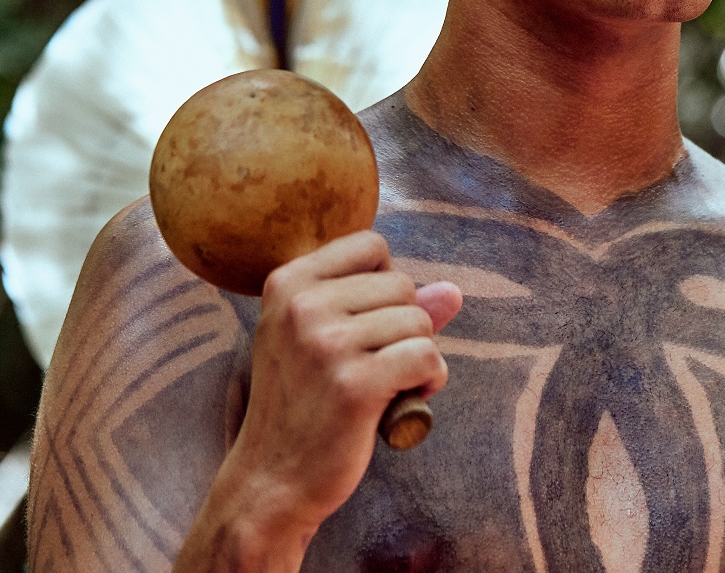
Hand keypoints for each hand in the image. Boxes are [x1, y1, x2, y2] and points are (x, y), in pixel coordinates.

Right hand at [219, 231, 461, 539]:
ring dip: (421, 355)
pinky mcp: (354, 384)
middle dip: (405, 325)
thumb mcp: (326, 341)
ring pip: (419, 321)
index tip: (368, 323)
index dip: (385, 283)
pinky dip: (431, 378)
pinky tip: (408, 398)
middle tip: (376, 364)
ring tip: (391, 384)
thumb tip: (452, 291)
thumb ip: (387, 307)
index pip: (371, 245)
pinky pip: (426, 356)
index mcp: (287, 282)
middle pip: (402, 284)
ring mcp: (326, 343)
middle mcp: (302, 305)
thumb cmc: (304, 404)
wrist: (271, 479)